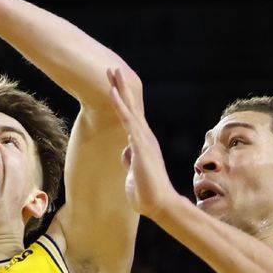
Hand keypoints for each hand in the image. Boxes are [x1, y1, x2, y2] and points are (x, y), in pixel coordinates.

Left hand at [107, 68, 175, 219]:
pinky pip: (128, 121)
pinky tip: (113, 93)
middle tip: (113, 67)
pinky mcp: (140, 145)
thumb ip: (130, 158)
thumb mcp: (133, 172)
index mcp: (141, 142)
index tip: (114, 83)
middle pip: (131, 106)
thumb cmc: (146, 192)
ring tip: (113, 71)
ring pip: (130, 109)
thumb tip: (126, 150)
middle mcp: (144, 137)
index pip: (130, 115)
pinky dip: (120, 106)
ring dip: (120, 89)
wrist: (159, 205)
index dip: (122, 99)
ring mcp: (143, 140)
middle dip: (121, 86)